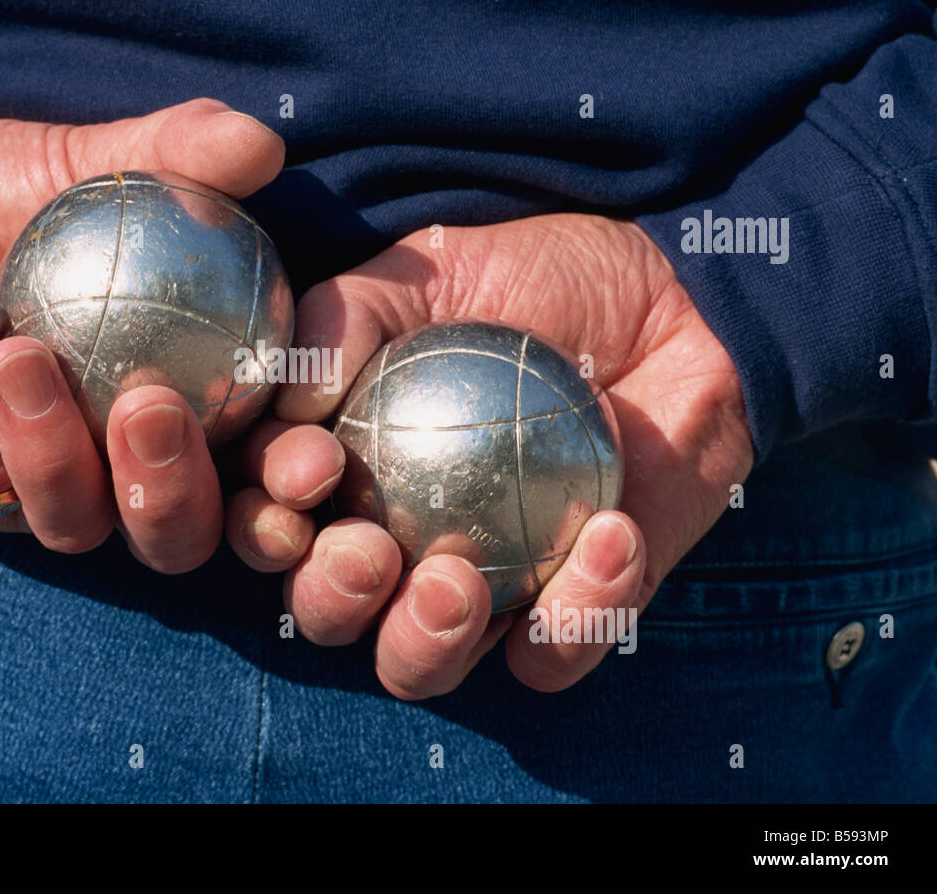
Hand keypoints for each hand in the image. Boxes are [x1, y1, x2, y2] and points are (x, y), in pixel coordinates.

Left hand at [0, 99, 283, 570]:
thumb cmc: (16, 191)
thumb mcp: (98, 159)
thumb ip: (180, 152)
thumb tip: (263, 144)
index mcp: (191, 418)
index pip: (260, 475)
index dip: (289, 478)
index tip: (303, 451)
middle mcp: (123, 474)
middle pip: (175, 539)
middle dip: (172, 495)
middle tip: (150, 407)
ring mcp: (37, 492)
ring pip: (71, 522)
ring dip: (51, 450)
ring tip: (22, 353)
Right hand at [225, 214, 753, 695]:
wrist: (669, 295)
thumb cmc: (533, 280)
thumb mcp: (426, 269)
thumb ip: (343, 320)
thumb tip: (288, 406)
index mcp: (346, 479)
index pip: (275, 524)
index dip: (267, 519)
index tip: (312, 471)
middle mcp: (399, 548)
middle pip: (332, 615)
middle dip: (330, 599)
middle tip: (368, 550)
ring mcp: (486, 589)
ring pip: (423, 667)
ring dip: (422, 644)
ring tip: (455, 584)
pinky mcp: (575, 612)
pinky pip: (555, 654)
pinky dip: (576, 615)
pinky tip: (608, 534)